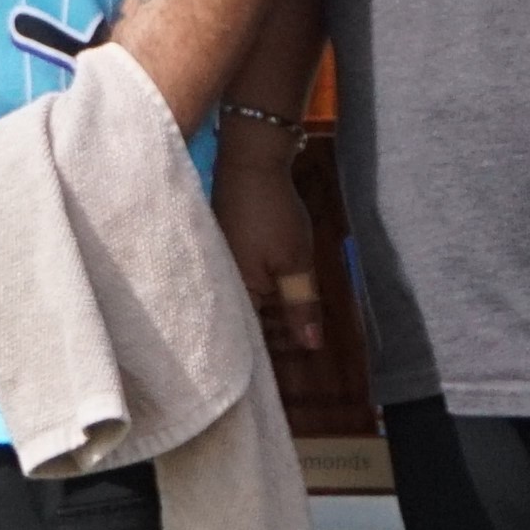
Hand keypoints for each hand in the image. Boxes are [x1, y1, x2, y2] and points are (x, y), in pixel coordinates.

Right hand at [213, 141, 326, 359]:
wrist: (250, 162)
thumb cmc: (271, 213)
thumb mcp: (295, 262)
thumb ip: (301, 306)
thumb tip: (311, 346)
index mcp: (233, 293)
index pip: (251, 338)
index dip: (274, 354)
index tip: (297, 366)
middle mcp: (218, 285)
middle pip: (244, 323)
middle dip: (272, 337)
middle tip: (300, 348)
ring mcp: (218, 268)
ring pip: (243, 303)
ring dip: (267, 315)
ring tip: (293, 326)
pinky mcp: (221, 252)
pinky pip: (240, 284)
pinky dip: (259, 294)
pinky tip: (275, 296)